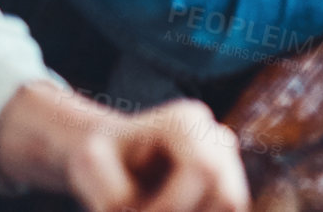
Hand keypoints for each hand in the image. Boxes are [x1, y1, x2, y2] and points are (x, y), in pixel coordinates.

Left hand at [64, 98, 249, 211]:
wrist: (112, 153)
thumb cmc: (100, 154)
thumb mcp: (90, 167)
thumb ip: (114, 198)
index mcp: (186, 120)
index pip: (203, 169)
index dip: (171, 205)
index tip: (132, 210)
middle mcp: (216, 135)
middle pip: (227, 194)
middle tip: (143, 210)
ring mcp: (228, 158)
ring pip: (232, 205)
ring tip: (153, 207)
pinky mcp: (229, 181)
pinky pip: (228, 210)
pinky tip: (171, 209)